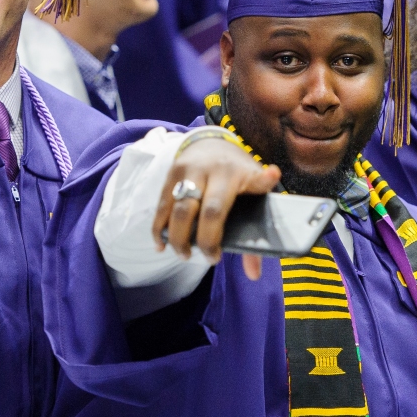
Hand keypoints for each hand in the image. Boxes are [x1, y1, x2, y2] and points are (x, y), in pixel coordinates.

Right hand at [153, 137, 280, 280]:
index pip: (226, 203)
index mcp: (233, 174)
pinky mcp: (170, 175)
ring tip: (183, 255)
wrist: (212, 142)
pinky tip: (161, 245)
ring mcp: (186, 171)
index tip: (219, 253)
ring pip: (176, 210)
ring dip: (177, 238)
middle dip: (200, 241)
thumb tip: (254, 274)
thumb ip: (257, 227)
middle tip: (207, 258)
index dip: (222, 229)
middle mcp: (208, 170)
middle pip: (200, 212)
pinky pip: (161, 206)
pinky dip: (159, 228)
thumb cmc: (237, 172)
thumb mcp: (253, 189)